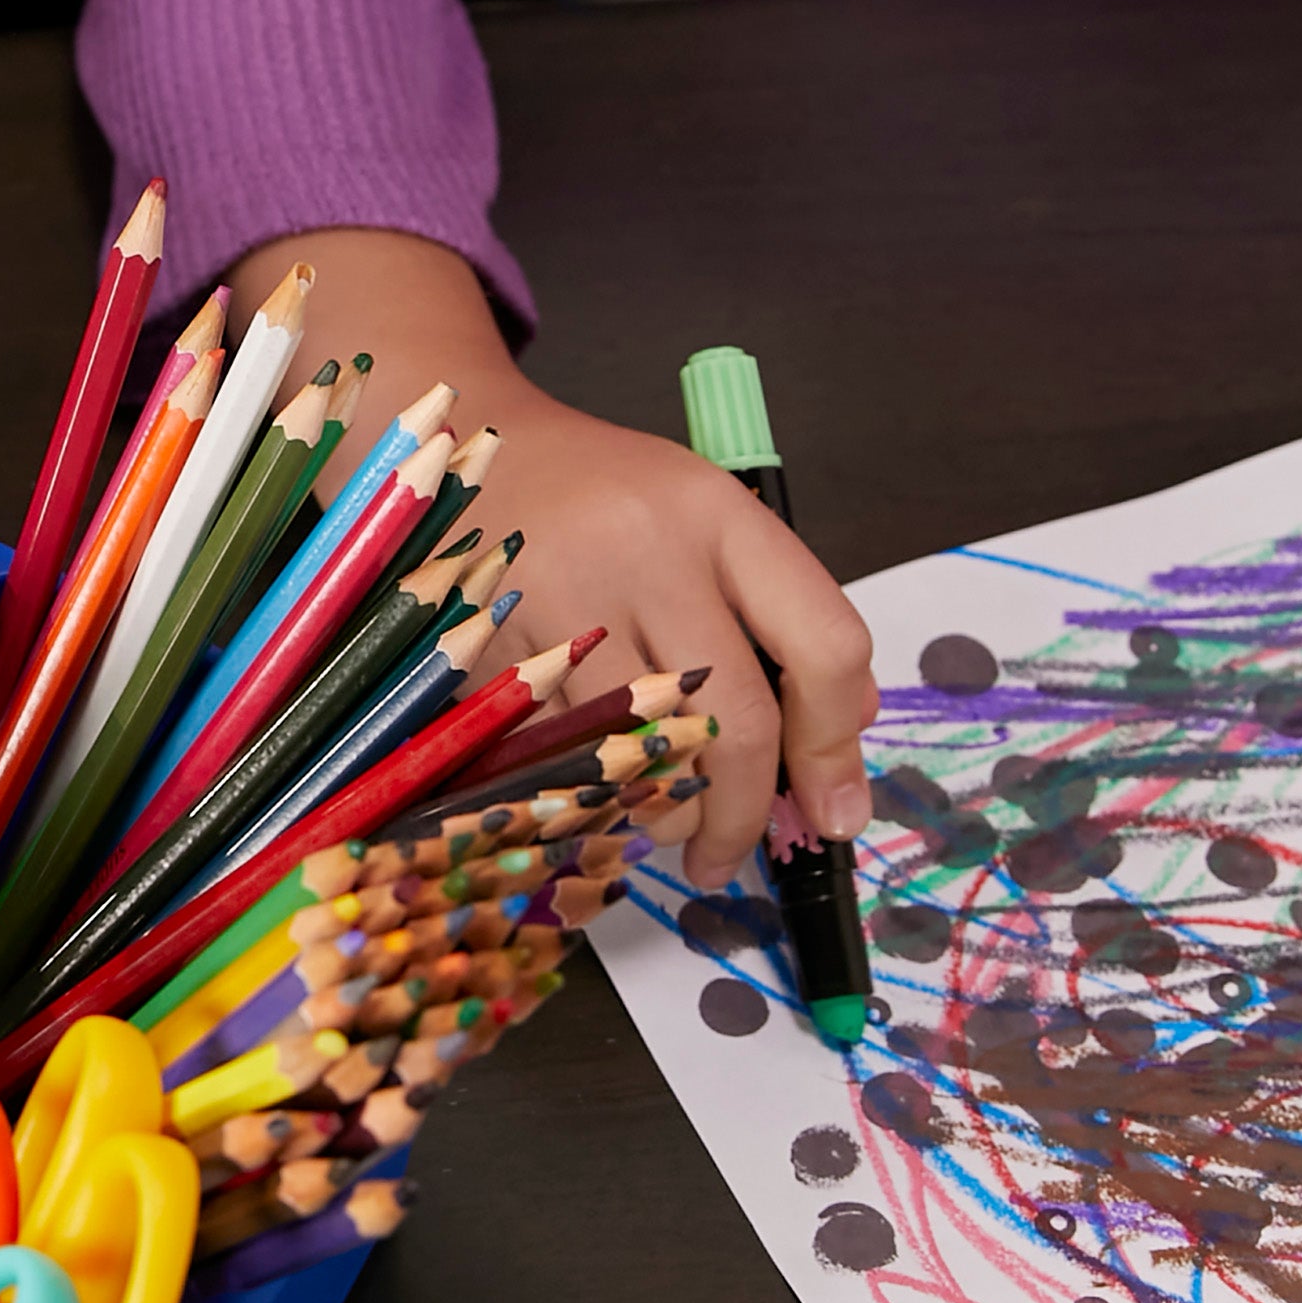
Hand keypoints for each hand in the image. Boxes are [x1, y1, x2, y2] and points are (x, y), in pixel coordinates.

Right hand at [237, 229, 877, 889]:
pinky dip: (589, 793)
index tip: (834, 809)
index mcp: (717, 516)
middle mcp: (647, 554)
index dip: (838, 743)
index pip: (822, 642)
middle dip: (745, 816)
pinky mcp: (491, 649)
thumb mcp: (704, 521)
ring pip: (645, 758)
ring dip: (663, 815)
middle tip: (735, 855)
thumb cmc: (599, 496)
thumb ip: (779, 615)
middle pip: (736, 724)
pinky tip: (593, 784)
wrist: (460, 448)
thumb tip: (841, 736)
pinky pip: (561, 759)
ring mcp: (563, 602)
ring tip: (661, 816)